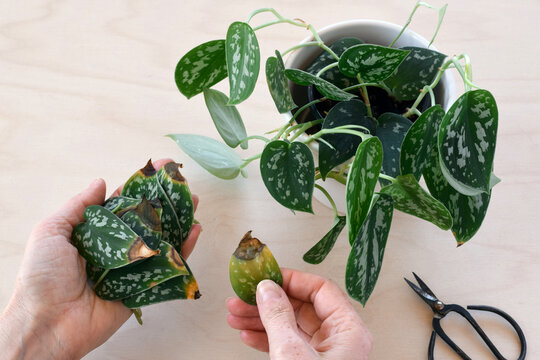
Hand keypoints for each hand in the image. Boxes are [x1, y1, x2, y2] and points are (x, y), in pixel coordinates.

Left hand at [0, 159, 201, 359]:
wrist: (47, 323)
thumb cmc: (42, 277)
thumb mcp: (51, 232)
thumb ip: (78, 206)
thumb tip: (101, 181)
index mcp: (95, 233)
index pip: (123, 203)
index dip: (141, 185)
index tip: (160, 168)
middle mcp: (116, 247)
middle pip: (147, 220)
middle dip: (165, 201)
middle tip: (182, 184)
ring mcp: (132, 267)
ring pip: (161, 240)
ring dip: (179, 221)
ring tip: (194, 202)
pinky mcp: (143, 287)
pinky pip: (168, 267)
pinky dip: (183, 250)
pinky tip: (194, 231)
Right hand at [226, 268, 372, 359]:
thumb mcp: (292, 354)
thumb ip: (278, 316)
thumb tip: (267, 288)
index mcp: (349, 330)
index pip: (321, 289)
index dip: (291, 280)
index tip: (266, 277)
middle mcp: (340, 340)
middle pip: (302, 307)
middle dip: (268, 301)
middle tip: (243, 296)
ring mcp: (325, 355)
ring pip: (291, 326)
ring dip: (261, 319)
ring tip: (236, 315)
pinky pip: (288, 345)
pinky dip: (266, 338)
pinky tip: (247, 334)